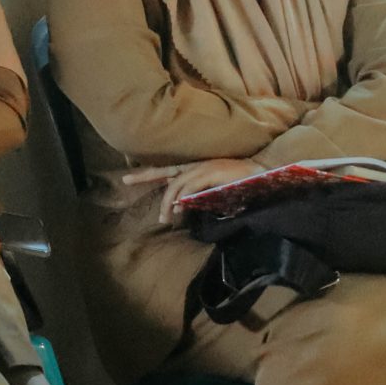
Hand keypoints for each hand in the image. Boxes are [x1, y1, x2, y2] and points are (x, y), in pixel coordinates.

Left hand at [124, 158, 265, 223]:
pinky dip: (184, 197)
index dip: (146, 174)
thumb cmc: (238, 181)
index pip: (165, 170)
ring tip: (165, 217)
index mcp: (193, 168)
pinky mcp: (211, 173)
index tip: (127, 179)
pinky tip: (178, 206)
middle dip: (144, 177)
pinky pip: (192, 186)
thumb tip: (180, 206)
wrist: (260, 170)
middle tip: (125, 181)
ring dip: (169, 202)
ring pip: (177, 185)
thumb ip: (196, 196)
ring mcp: (202, 168)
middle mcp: (194, 166)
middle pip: (164, 172)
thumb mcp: (212, 189)